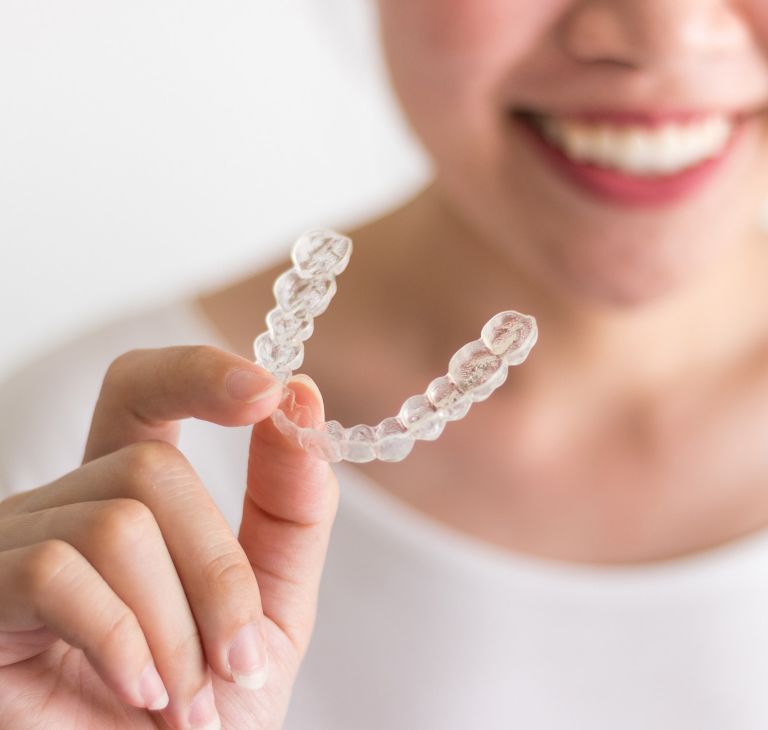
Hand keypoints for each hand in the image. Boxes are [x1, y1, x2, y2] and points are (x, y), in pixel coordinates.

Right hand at [0, 346, 338, 729]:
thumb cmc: (207, 706)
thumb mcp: (271, 604)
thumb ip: (290, 509)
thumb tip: (301, 395)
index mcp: (130, 497)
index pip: (141, 390)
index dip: (196, 373)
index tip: (269, 391)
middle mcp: (64, 506)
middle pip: (152, 471)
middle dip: (218, 573)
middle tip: (237, 662)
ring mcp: (13, 547)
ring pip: (116, 525)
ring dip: (176, 627)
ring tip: (185, 701)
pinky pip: (55, 574)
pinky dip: (120, 641)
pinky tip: (137, 693)